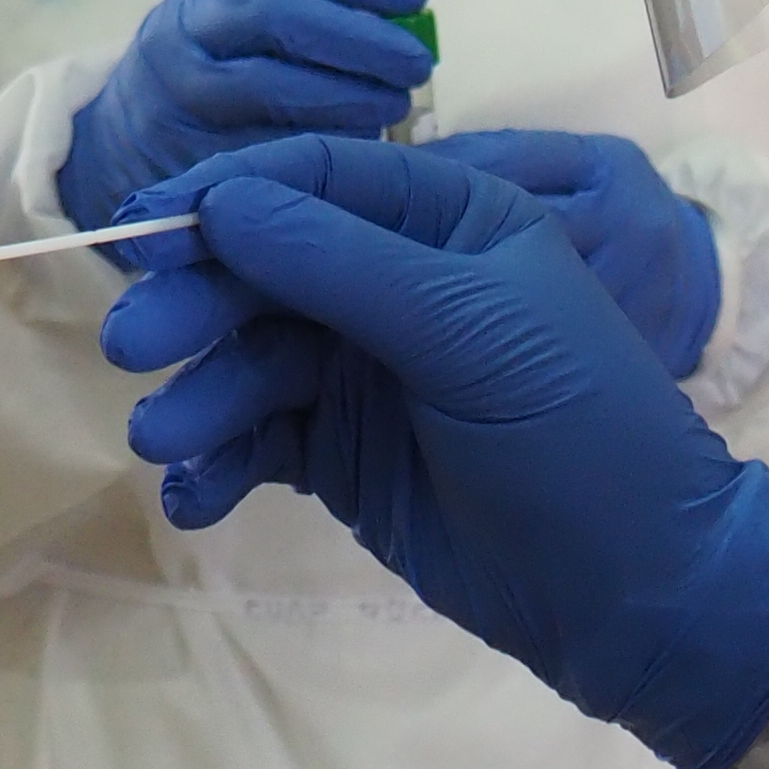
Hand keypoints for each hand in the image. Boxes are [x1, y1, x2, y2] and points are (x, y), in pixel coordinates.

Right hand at [53, 0, 430, 233]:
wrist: (113, 146)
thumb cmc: (212, 79)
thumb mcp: (238, 29)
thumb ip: (309, 20)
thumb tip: (408, 30)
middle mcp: (184, 32)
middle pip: (278, 18)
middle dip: (359, 39)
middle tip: (417, 65)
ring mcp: (175, 97)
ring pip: (266, 87)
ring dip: (344, 97)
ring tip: (394, 107)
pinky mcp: (178, 156)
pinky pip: (256, 151)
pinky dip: (313, 149)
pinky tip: (355, 155)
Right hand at [96, 135, 768, 768]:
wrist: (634, 587)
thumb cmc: (579, 430)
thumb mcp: (472, 330)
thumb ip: (345, 264)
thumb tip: (225, 202)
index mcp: (452, 220)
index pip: (319, 180)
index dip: (227, 197)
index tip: (143, 231)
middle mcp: (400, 282)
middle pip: (266, 268)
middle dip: (199, 304)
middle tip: (135, 347)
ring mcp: (367, 371)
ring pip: (251, 359)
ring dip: (202, 396)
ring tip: (166, 445)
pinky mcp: (342, 455)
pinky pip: (258, 438)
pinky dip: (220, 464)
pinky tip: (196, 497)